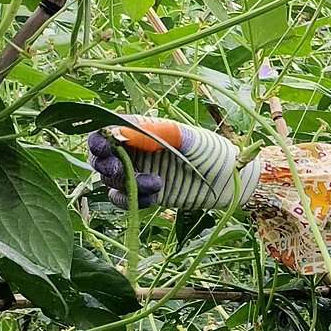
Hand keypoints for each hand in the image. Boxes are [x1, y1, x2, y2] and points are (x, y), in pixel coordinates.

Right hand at [88, 118, 255, 211]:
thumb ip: (157, 133)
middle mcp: (136, 150)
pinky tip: (154, 197)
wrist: (232, 182)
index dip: (98, 139)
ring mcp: (139, 172)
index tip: (104, 147)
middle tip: (118, 169)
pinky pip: (123, 199)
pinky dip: (132, 200)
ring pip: (111, 179)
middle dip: (104, 163)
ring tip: (157, 183)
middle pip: (101, 156)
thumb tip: (121, 130)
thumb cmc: (214, 152)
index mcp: (142, 130)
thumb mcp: (189, 138)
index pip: (107, 131)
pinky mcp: (146, 193)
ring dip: (126, 182)